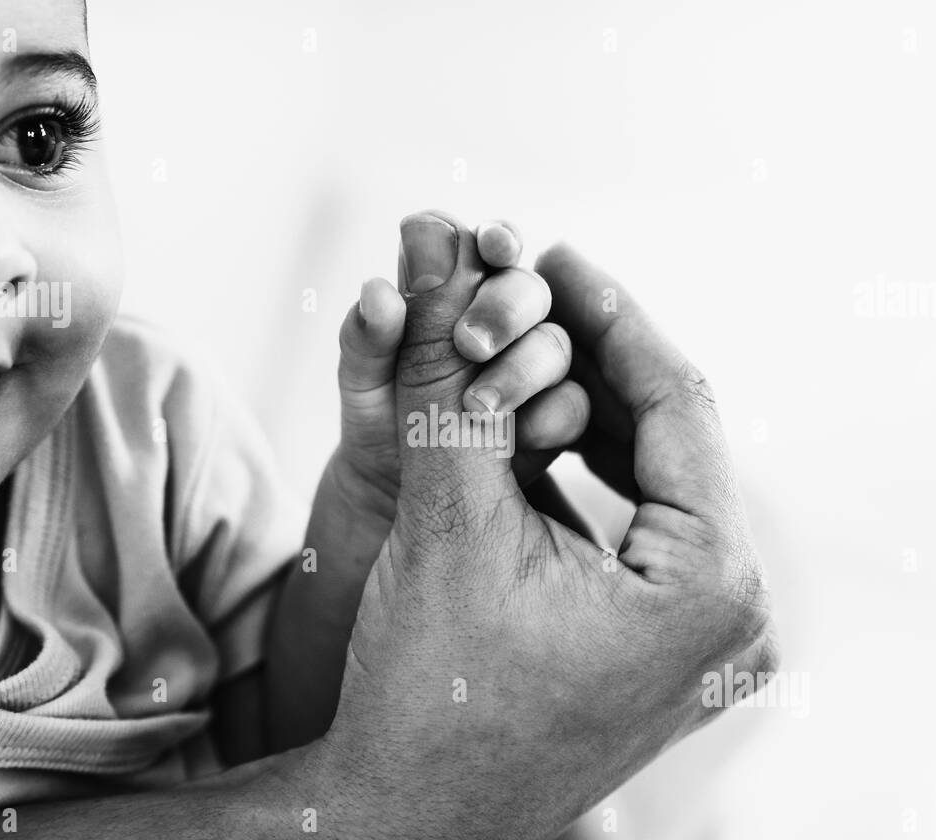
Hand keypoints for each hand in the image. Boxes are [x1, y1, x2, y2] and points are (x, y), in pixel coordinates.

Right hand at [310, 212, 776, 839]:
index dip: (611, 313)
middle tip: (538, 287)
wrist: (408, 822)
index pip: (679, 403)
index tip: (557, 254)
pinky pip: (648, 535)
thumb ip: (454, 385)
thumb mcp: (445, 522)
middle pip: (676, 442)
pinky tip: (545, 428)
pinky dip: (596, 479)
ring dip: (595, 414)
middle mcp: (737, 618)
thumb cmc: (429, 692)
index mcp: (712, 582)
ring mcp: (710, 645)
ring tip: (534, 343)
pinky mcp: (674, 657)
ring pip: (661, 486)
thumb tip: (439, 269)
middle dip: (600, 358)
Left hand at [330, 213, 589, 525]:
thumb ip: (367, 337)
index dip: (493, 241)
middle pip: (527, 290)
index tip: (493, 245)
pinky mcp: (555, 418)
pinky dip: (551, 416)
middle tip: (470, 343)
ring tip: (478, 406)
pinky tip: (520, 438)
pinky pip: (572, 406)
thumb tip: (379, 291)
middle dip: (505, 308)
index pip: (481, 250)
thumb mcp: (363, 384)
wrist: (399, 503)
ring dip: (525, 366)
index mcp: (455, 291)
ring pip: (555, 345)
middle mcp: (502, 322)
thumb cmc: (382, 427)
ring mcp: (534, 369)